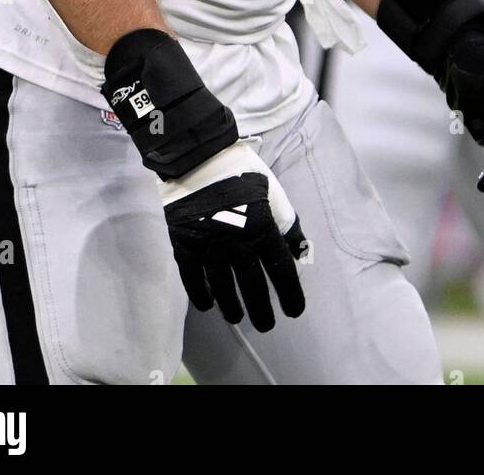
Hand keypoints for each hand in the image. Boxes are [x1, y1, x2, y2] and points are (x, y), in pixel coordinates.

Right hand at [159, 141, 308, 331]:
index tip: (294, 311)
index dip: (289, 294)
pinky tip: (208, 305)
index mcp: (262, 228)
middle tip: (266, 325)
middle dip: (261, 310)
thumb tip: (299, 253)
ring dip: (232, 306)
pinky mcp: (185, 245)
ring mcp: (209, 246)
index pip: (280, 271)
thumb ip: (287, 224)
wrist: (200, 158)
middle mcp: (237, 243)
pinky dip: (201, 294)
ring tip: (237, 317)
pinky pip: (193, 278)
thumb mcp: (275, 194)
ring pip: (223, 287)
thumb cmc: (243, 175)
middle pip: (252, 287)